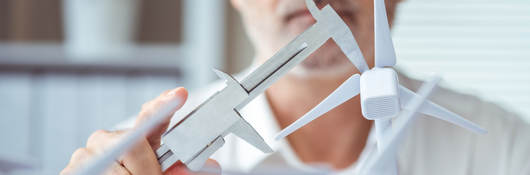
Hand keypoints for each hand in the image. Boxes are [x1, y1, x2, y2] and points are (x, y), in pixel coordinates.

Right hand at [61, 87, 220, 174]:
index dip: (165, 105)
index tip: (179, 94)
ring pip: (114, 166)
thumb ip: (179, 171)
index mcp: (136, 141)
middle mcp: (110, 140)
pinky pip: (91, 171)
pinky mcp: (71, 169)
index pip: (152, 117)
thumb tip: (212, 167)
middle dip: (146, 169)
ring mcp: (87, 153)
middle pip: (132, 146)